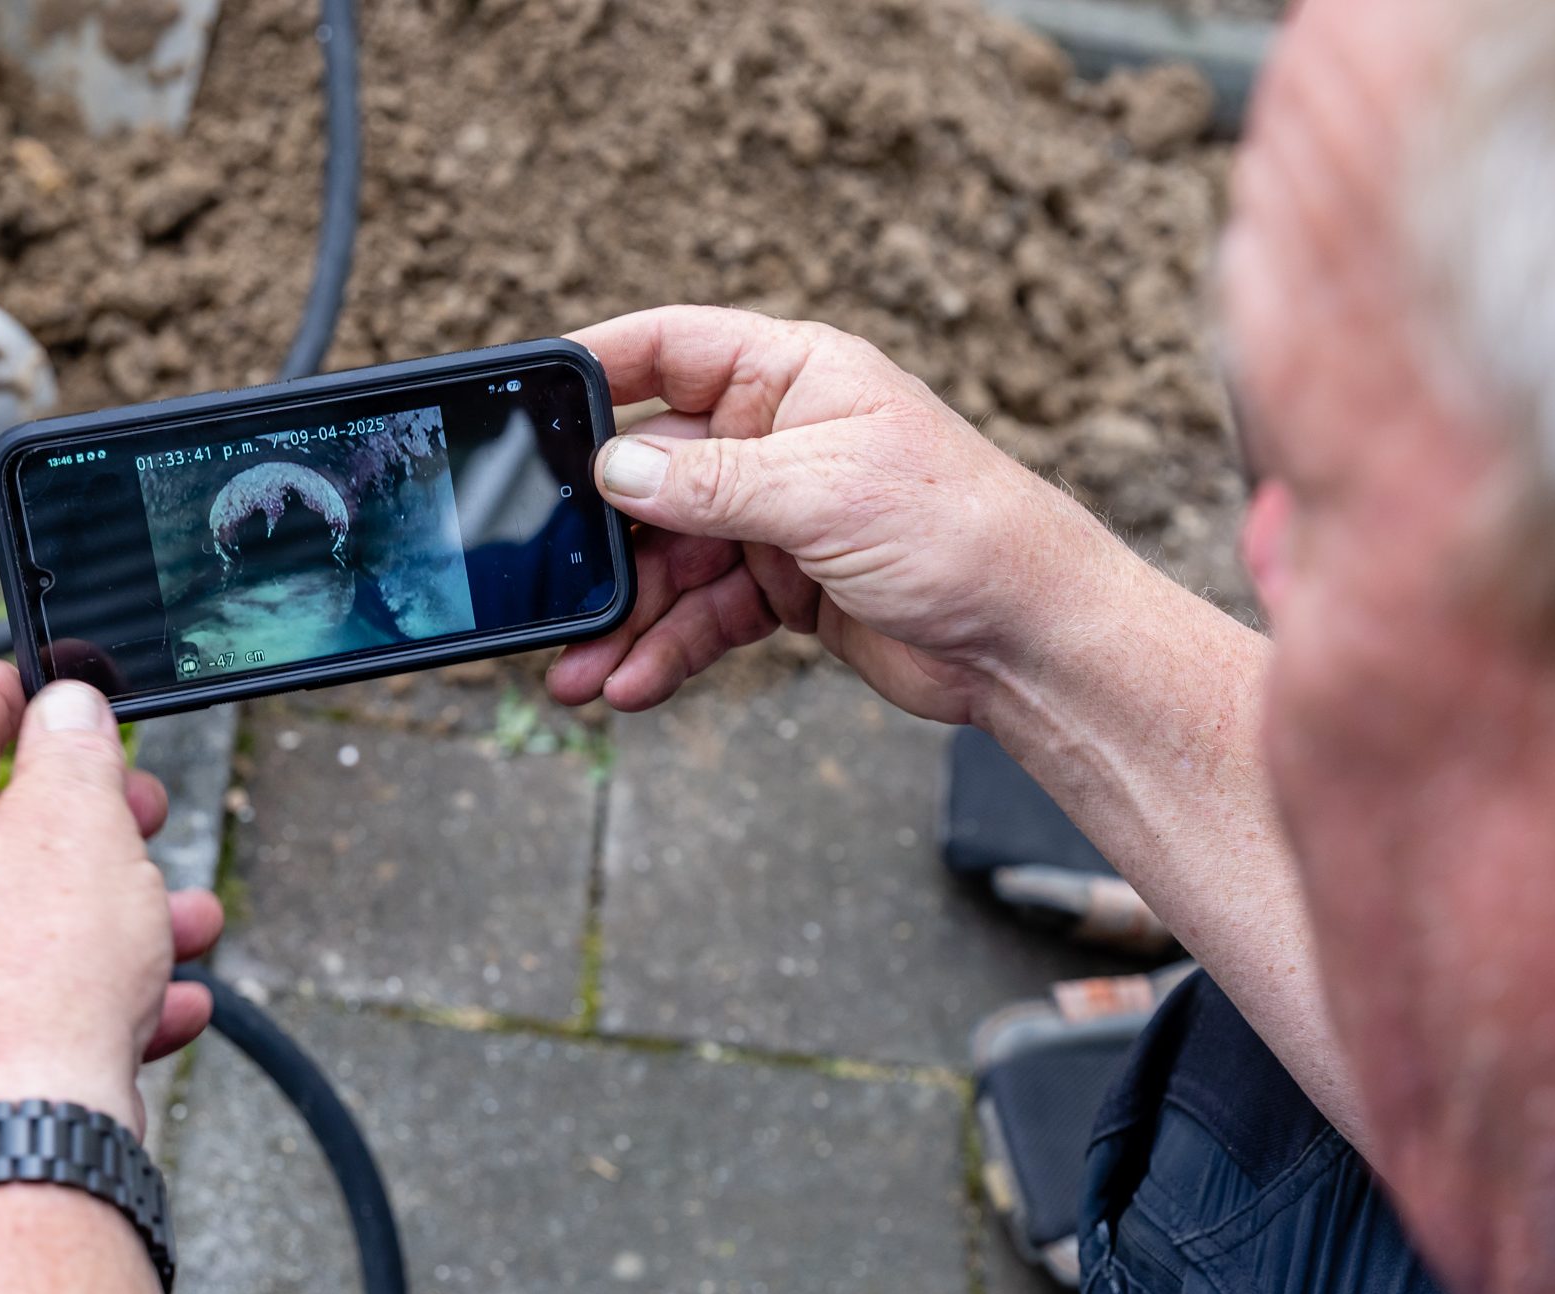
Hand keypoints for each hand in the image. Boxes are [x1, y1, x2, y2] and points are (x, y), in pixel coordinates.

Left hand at [0, 662, 223, 1140]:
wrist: (21, 1137)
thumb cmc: (44, 977)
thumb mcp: (81, 822)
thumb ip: (75, 746)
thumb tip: (64, 704)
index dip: (12, 691)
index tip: (45, 675)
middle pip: (3, 831)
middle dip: (97, 822)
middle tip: (147, 810)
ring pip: (35, 922)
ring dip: (124, 915)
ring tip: (191, 924)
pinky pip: (38, 1001)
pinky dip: (105, 994)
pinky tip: (169, 1007)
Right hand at [547, 306, 1120, 722]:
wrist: (1029, 640)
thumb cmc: (961, 532)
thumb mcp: (824, 493)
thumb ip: (712, 485)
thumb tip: (611, 472)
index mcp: (794, 377)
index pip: (671, 350)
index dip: (596, 368)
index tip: (525, 400)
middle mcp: (777, 439)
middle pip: (652, 475)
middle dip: (597, 538)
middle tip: (541, 582)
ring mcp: (777, 517)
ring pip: (670, 561)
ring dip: (624, 616)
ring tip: (578, 670)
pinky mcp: (784, 589)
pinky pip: (703, 614)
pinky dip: (667, 648)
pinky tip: (633, 683)